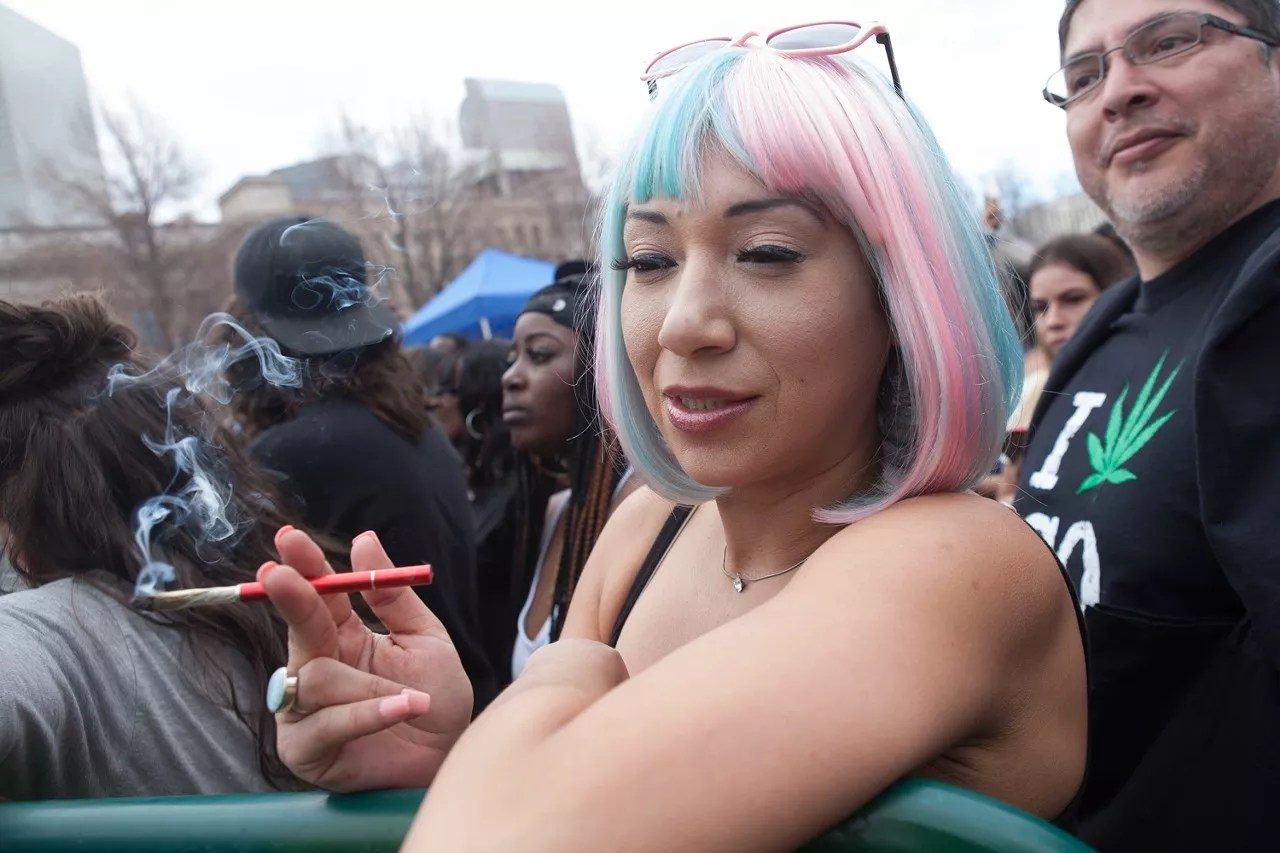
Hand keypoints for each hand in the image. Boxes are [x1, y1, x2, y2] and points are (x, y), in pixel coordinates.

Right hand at [261, 527, 472, 790]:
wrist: (449, 758)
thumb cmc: (436, 701)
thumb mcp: (424, 639)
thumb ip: (393, 595)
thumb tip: (364, 540)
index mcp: (343, 636)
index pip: (317, 594)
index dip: (304, 566)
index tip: (289, 538)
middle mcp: (316, 667)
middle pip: (299, 627)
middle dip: (293, 598)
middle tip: (282, 576)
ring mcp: (304, 709)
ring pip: (319, 677)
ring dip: (371, 686)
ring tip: (413, 697)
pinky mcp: (303, 749)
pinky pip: (327, 722)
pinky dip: (370, 713)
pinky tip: (405, 707)